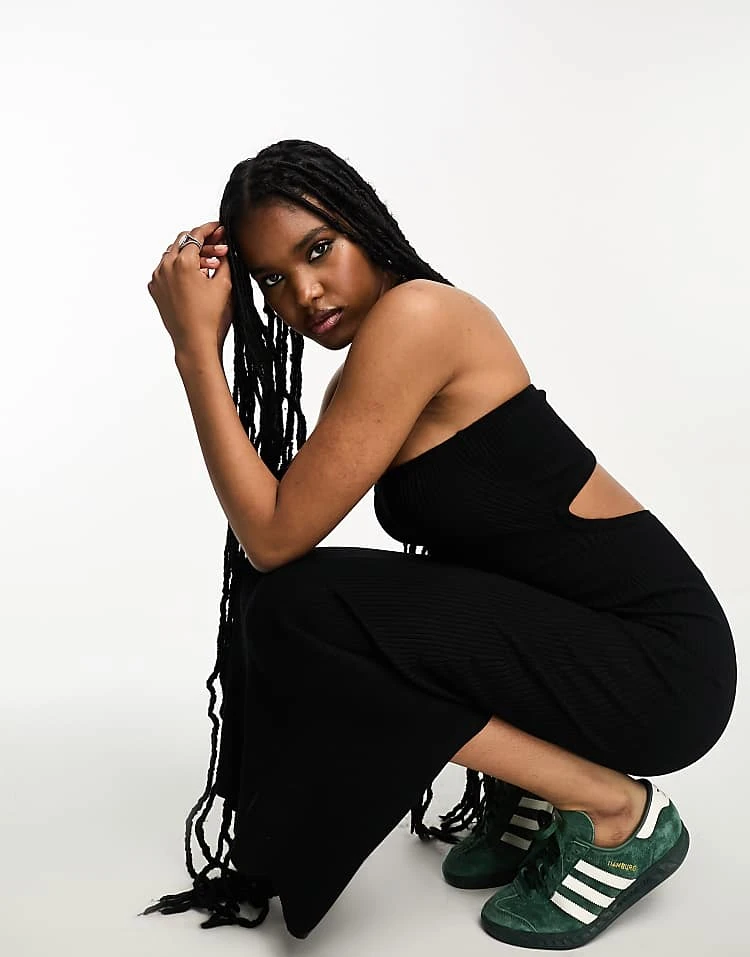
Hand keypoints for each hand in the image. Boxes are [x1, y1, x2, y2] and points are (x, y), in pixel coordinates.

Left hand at [148, 221, 233, 355]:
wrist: (194, 341)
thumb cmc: (210, 317)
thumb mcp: (224, 283)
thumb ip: (224, 259)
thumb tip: (223, 247)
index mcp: (183, 262)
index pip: (196, 235)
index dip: (210, 229)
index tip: (218, 227)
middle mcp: (166, 266)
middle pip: (182, 241)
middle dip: (201, 242)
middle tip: (218, 246)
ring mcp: (158, 278)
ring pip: (173, 255)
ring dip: (190, 255)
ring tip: (209, 265)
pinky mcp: (155, 289)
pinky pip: (166, 270)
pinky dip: (179, 268)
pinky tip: (195, 277)